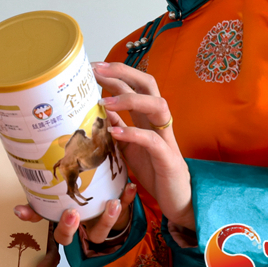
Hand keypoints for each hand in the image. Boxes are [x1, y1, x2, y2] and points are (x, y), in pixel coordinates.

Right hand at [14, 182, 136, 248]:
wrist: (105, 198)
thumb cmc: (76, 201)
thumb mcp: (52, 203)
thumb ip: (36, 207)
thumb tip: (18, 211)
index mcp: (62, 225)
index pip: (50, 243)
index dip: (45, 262)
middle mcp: (79, 230)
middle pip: (70, 239)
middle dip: (69, 228)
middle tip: (71, 215)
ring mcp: (97, 226)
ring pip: (100, 232)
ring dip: (107, 218)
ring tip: (112, 204)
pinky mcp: (117, 217)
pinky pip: (125, 212)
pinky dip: (128, 200)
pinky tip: (129, 188)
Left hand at [94, 62, 193, 230]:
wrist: (176, 200)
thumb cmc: (153, 170)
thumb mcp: (128, 147)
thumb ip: (117, 128)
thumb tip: (98, 110)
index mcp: (147, 117)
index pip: (134, 85)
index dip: (114, 73)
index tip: (91, 66)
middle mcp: (158, 122)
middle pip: (149, 84)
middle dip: (123, 72)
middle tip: (97, 70)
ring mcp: (166, 138)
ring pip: (158, 105)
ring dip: (130, 99)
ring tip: (104, 101)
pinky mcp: (168, 159)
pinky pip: (153, 140)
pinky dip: (133, 133)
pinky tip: (115, 132)